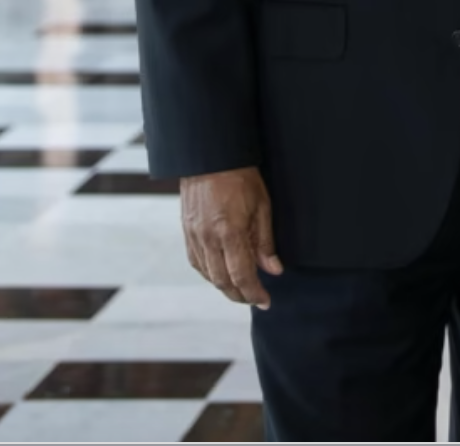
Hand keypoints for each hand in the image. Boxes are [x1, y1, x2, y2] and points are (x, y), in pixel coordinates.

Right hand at [181, 166, 282, 307]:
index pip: (241, 276)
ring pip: (208, 275)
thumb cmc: (240, 178)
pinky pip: (197, 263)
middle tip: (255, 299)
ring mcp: (194, 237)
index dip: (254, 293)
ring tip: (242, 289)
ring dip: (225, 287)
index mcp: (229, 232)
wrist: (210, 157)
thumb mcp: (262, 206)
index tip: (265, 301)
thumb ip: (265, 242)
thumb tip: (273, 269)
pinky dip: (210, 273)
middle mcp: (208, 239)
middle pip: (222, 282)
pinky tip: (222, 273)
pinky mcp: (186, 233)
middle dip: (240, 296)